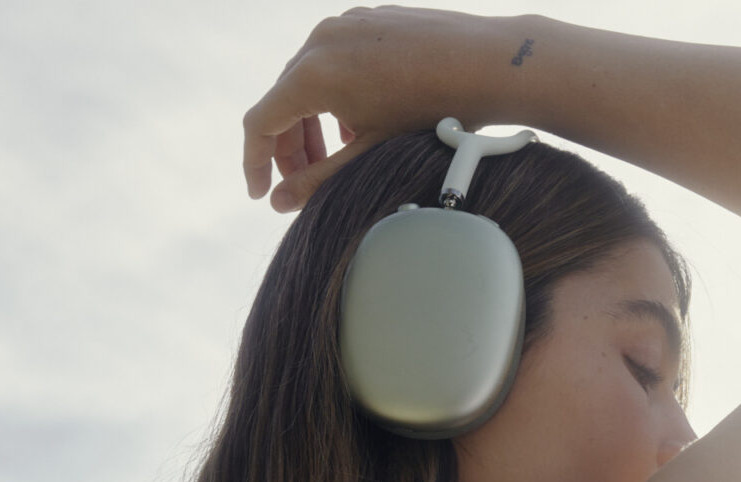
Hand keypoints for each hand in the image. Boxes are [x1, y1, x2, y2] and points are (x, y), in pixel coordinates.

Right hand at [241, 6, 511, 211]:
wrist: (485, 64)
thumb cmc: (431, 112)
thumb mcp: (369, 155)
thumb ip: (318, 181)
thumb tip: (279, 203)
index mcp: (313, 74)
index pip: (260, 122)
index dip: (255, 163)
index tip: (262, 193)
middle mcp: (320, 40)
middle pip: (283, 100)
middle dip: (290, 147)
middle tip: (305, 184)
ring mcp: (344, 24)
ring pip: (308, 79)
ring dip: (312, 123)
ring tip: (335, 156)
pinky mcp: (368, 19)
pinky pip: (335, 60)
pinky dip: (334, 97)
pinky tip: (360, 123)